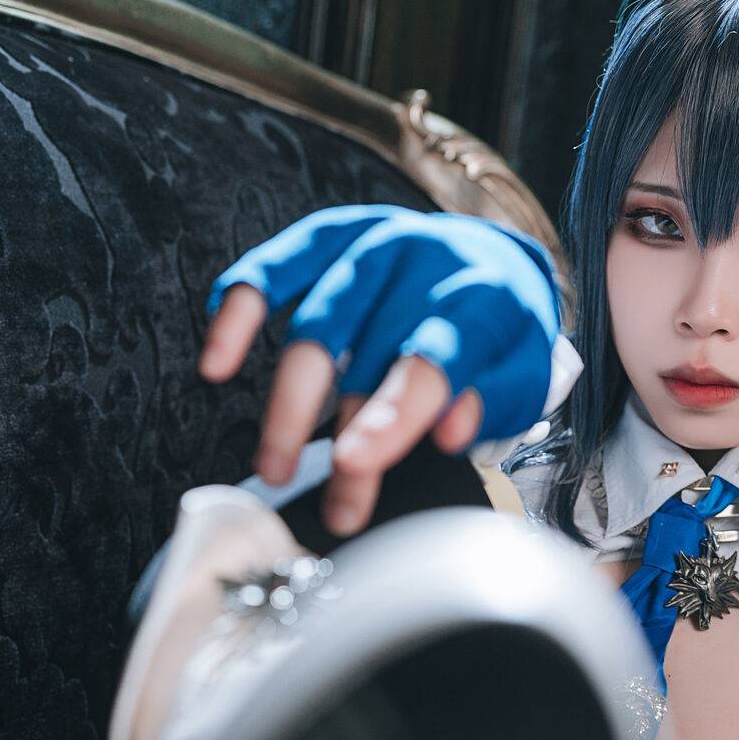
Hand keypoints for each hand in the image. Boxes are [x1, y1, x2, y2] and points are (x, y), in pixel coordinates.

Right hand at [199, 206, 559, 537]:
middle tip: (334, 504)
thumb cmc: (499, 335)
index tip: (354, 465)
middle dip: (347, 435)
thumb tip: (451, 432)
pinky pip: (273, 267)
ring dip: (291, 402)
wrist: (493, 259)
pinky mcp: (327, 235)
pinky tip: (218, 362)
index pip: (434, 358)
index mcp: (481, 294)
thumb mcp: (520, 375)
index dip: (393, 415)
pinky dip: (239, 312)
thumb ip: (493, 403)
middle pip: (370, 355)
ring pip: (317, 323)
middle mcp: (421, 258)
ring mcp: (369, 243)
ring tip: (276, 467)